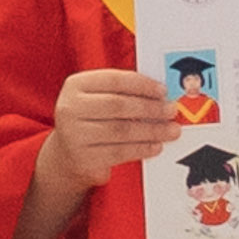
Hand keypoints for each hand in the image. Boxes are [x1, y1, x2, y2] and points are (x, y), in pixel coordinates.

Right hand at [45, 68, 179, 182]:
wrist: (67, 155)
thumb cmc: (91, 121)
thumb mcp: (98, 99)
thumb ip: (123, 93)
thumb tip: (161, 94)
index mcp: (76, 85)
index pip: (114, 80)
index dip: (142, 84)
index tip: (163, 90)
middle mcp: (70, 107)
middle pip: (118, 105)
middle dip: (150, 108)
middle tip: (171, 111)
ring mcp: (74, 134)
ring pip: (121, 130)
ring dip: (151, 131)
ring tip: (171, 130)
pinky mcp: (84, 158)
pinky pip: (120, 152)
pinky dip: (142, 149)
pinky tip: (156, 146)